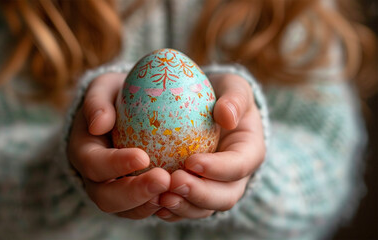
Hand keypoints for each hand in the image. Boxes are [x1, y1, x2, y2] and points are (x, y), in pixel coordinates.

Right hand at [67, 73, 169, 219]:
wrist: (125, 113)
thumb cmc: (116, 96)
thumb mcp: (104, 88)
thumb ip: (97, 100)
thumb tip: (99, 124)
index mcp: (84, 152)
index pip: (94, 164)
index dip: (115, 164)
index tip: (143, 157)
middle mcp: (94, 178)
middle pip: (106, 197)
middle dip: (135, 193)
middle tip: (164, 180)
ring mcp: (113, 191)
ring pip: (126, 210)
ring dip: (150, 204)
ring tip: (175, 192)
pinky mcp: (133, 198)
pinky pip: (144, 210)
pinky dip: (161, 207)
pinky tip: (181, 196)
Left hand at [155, 74, 265, 221]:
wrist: (209, 109)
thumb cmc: (222, 95)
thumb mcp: (233, 87)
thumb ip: (235, 98)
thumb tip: (226, 116)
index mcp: (249, 152)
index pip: (239, 166)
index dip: (218, 168)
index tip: (192, 161)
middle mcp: (235, 177)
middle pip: (224, 197)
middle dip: (200, 195)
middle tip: (173, 183)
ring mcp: (215, 188)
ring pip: (203, 209)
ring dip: (183, 207)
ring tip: (159, 197)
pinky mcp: (195, 194)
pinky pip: (185, 209)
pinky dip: (170, 210)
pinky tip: (151, 201)